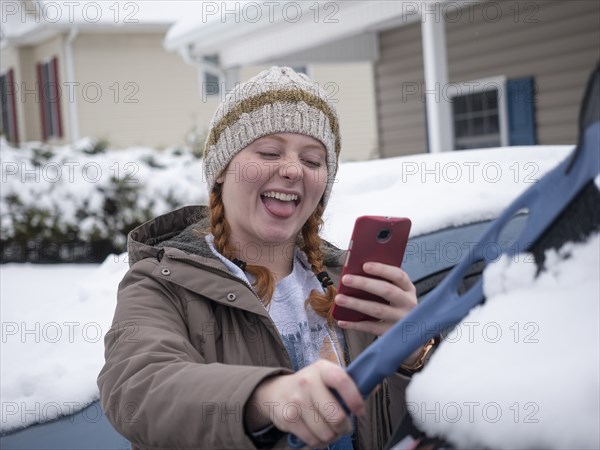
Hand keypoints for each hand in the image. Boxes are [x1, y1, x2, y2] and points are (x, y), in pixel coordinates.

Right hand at [245, 360, 364, 448]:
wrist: (276, 391)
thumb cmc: (311, 385)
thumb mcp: (327, 376)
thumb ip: (349, 383)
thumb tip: (374, 388)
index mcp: (322, 369)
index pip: (342, 380)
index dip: (355, 399)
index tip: (359, 411)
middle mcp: (308, 382)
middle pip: (336, 416)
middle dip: (344, 427)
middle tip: (342, 425)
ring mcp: (297, 401)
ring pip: (326, 432)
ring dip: (332, 436)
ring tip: (328, 428)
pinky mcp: (288, 418)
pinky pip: (312, 440)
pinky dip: (319, 442)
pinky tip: (317, 432)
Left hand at [334, 262, 417, 336]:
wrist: (410, 332)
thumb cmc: (397, 305)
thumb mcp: (397, 292)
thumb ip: (383, 282)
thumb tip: (357, 272)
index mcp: (409, 289)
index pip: (398, 275)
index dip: (382, 269)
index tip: (365, 265)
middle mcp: (408, 303)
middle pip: (387, 291)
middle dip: (364, 284)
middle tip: (345, 279)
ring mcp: (401, 319)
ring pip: (377, 310)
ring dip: (356, 304)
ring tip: (339, 299)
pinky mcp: (392, 333)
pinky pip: (371, 328)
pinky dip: (355, 325)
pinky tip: (342, 321)